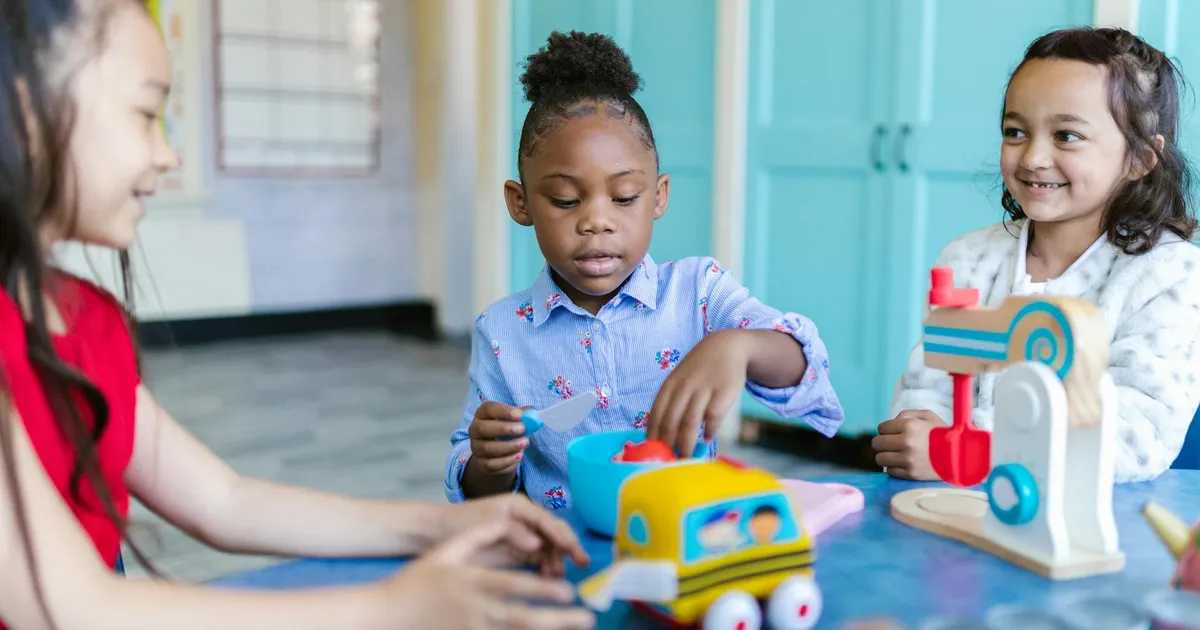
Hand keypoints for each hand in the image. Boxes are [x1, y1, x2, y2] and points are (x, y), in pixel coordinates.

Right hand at [383, 519, 595, 629]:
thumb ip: (478, 536)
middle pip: (523, 617)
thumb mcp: (445, 552)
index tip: (568, 591)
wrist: (384, 616)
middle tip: (586, 618)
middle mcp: (475, 610)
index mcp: (471, 583)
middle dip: (557, 619)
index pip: (514, 585)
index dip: (542, 588)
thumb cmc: (415, 582)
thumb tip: (506, 523)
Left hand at [436, 494, 590, 576]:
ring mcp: (522, 536)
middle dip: (567, 547)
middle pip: (554, 533)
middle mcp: (525, 519)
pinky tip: (548, 577)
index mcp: (520, 506)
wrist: (434, 534)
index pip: (549, 520)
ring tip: (557, 575)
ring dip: (557, 560)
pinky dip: (546, 568)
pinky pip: (539, 560)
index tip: (574, 549)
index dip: (563, 535)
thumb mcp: (487, 523)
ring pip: (549, 548)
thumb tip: (538, 545)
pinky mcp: (517, 553)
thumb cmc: (458, 523)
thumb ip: (513, 531)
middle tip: (580, 563)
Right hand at [468, 401, 530, 475]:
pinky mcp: (481, 464)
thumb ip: (523, 416)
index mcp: (483, 415)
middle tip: (522, 429)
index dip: (503, 410)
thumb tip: (533, 413)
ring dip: (508, 446)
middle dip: (503, 428)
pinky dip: (506, 461)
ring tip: (524, 443)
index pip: (488, 409)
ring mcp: (476, 448)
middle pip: (483, 428)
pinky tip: (519, 455)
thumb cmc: (506, 432)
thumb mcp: (514, 421)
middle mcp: (475, 430)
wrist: (499, 455)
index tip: (519, 415)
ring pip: (487, 448)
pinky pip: (491, 464)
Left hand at [646, 330, 749, 457]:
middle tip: (668, 463)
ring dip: (686, 444)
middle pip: (671, 421)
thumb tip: (660, 435)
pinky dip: (708, 431)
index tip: (652, 453)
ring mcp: (704, 389)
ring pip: (690, 422)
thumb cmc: (699, 369)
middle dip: (668, 445)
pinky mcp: (723, 392)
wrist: (726, 347)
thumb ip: (671, 402)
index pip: (656, 414)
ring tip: (685, 458)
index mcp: (670, 385)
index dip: (653, 436)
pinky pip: (713, 416)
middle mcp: (684, 387)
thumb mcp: (680, 380)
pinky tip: (706, 440)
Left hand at [871, 410, 942, 480]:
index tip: (893, 433)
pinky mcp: (910, 474)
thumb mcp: (928, 416)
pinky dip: (894, 467)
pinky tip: (904, 463)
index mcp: (910, 426)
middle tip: (892, 444)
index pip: (881, 428)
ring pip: (880, 458)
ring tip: (896, 454)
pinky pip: (890, 471)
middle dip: (883, 443)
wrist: (962, 457)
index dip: (886, 430)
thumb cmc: (943, 435)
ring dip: (886, 456)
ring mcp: (908, 460)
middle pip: (877, 444)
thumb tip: (890, 422)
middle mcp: (907, 442)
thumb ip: (907, 414)